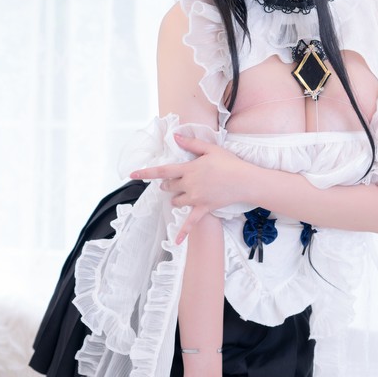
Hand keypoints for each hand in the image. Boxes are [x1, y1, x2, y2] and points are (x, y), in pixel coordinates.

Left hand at [130, 134, 247, 241]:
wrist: (245, 180)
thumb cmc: (230, 162)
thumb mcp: (210, 148)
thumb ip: (191, 143)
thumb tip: (175, 136)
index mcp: (189, 168)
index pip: (163, 170)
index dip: (146, 172)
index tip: (133, 174)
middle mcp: (189, 184)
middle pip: (169, 186)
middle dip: (167, 184)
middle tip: (172, 182)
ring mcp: (195, 198)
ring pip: (176, 201)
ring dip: (175, 198)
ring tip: (181, 194)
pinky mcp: (203, 208)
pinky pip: (191, 222)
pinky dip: (183, 232)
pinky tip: (177, 241)